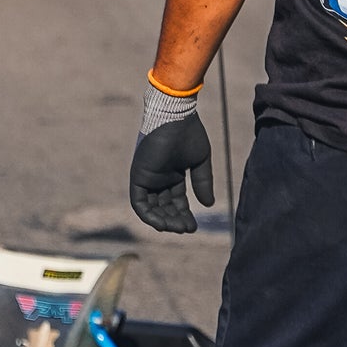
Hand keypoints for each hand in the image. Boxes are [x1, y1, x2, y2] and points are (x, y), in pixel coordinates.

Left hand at [130, 107, 214, 234]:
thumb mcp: (199, 162)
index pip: (176, 202)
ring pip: (152, 208)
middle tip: (188, 229)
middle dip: (175, 220)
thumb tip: (207, 205)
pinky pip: (139, 203)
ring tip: (178, 228)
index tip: (194, 226)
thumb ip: (202, 183)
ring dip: (163, 221)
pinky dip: (148, 215)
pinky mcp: (138, 176)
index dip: (184, 215)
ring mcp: (148, 178)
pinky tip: (162, 224)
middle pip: (164, 208)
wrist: (176, 117)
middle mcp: (158, 179)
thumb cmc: (189, 134)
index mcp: (172, 175)